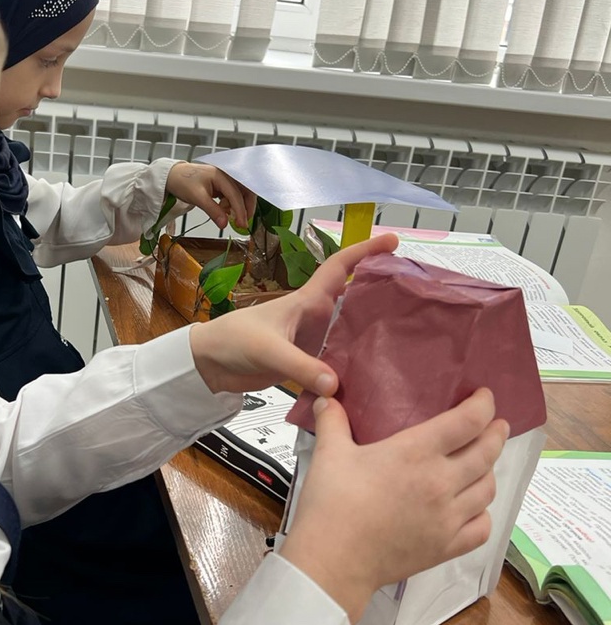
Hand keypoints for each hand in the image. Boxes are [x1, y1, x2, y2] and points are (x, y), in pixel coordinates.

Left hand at [165, 163, 255, 231]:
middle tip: (243, 223)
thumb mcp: (197, 198)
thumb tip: (224, 224)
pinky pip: (231, 196)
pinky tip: (224, 211)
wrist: (172, 176)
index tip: (242, 224)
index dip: (241, 210)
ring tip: (230, 217)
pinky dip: (231, 205)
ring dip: (238, 206)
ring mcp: (223, 180)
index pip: (236, 194)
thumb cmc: (182, 181)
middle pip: (244, 191)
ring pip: (239, 194)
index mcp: (221, 175)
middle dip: (246, 207)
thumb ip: (213, 211)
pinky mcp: (220, 186)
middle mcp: (225, 176)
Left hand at [188, 233, 398, 396]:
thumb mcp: (267, 349)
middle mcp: (315, 316)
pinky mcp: (307, 362)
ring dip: (373, 331)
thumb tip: (335, 383)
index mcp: (306, 301)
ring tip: (408, 336)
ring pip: (350, 330)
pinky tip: (374, 374)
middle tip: (414, 295)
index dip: (365, 251)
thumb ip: (300, 366)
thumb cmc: (233, 341)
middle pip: (355, 298)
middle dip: (381, 291)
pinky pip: (339, 359)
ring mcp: (312, 339)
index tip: (392, 241)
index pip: (340, 267)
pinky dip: (355, 364)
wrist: (209, 364)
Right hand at [280, 390, 508, 622]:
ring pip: (487, 489)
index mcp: (416, 453)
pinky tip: (474, 508)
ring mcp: (448, 518)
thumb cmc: (331, 503)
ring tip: (483, 463)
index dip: (483, 406)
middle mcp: (441, 482)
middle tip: (497, 425)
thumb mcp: (329, 454)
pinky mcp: (446, 547)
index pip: (467, 422)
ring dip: (490, 471)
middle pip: (487, 453)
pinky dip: (484, 514)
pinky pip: (482, 527)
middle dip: (496, 434)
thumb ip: (332, 422)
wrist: (334, 560)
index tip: (485, 398)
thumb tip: (326, 397)